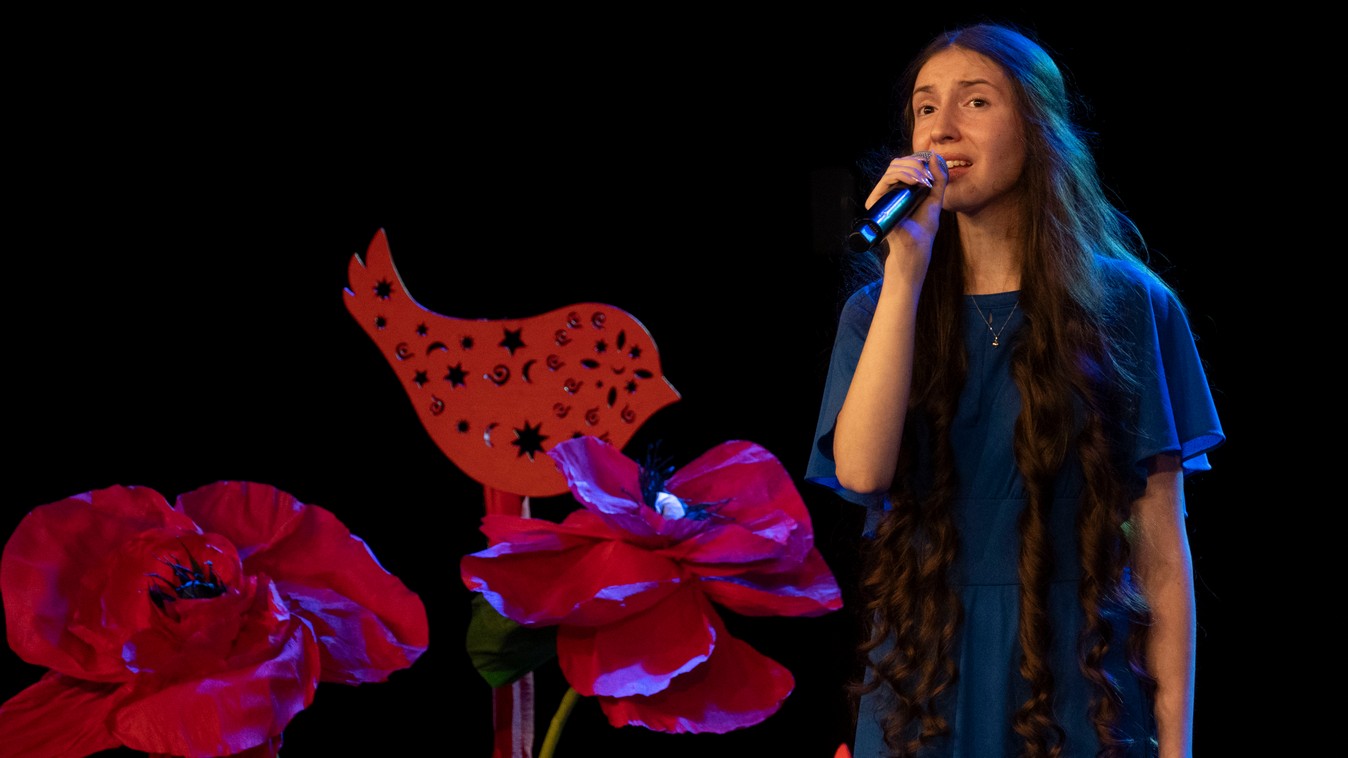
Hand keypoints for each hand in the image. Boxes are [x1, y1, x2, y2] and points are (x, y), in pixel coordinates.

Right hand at [865, 152, 946, 281]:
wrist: (917, 243)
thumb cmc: (925, 225)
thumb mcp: (936, 197)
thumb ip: (939, 177)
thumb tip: (933, 155)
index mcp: (902, 187)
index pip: (905, 164)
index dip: (918, 161)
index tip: (931, 170)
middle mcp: (891, 189)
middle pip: (898, 163)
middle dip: (916, 164)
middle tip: (928, 177)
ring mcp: (883, 194)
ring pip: (893, 167)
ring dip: (911, 169)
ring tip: (923, 182)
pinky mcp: (876, 200)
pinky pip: (887, 178)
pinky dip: (902, 175)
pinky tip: (915, 182)